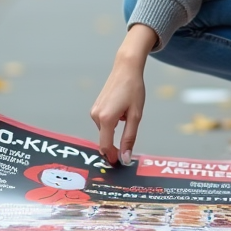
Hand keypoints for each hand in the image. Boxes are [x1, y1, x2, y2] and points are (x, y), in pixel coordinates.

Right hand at [91, 23, 156, 165]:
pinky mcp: (95, 107)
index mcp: (106, 119)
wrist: (126, 68)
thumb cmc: (133, 90)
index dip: (112, 156)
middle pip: (105, 139)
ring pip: (105, 130)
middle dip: (116, 141)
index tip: (121, 162)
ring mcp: (94, 111)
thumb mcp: (136, 115)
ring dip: (116, 129)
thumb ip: (129, 138)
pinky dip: (113, 121)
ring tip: (128, 112)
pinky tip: (122, 108)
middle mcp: (96, 116)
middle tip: (131, 130)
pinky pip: (104, 122)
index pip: (105, 147)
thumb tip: (125, 158)